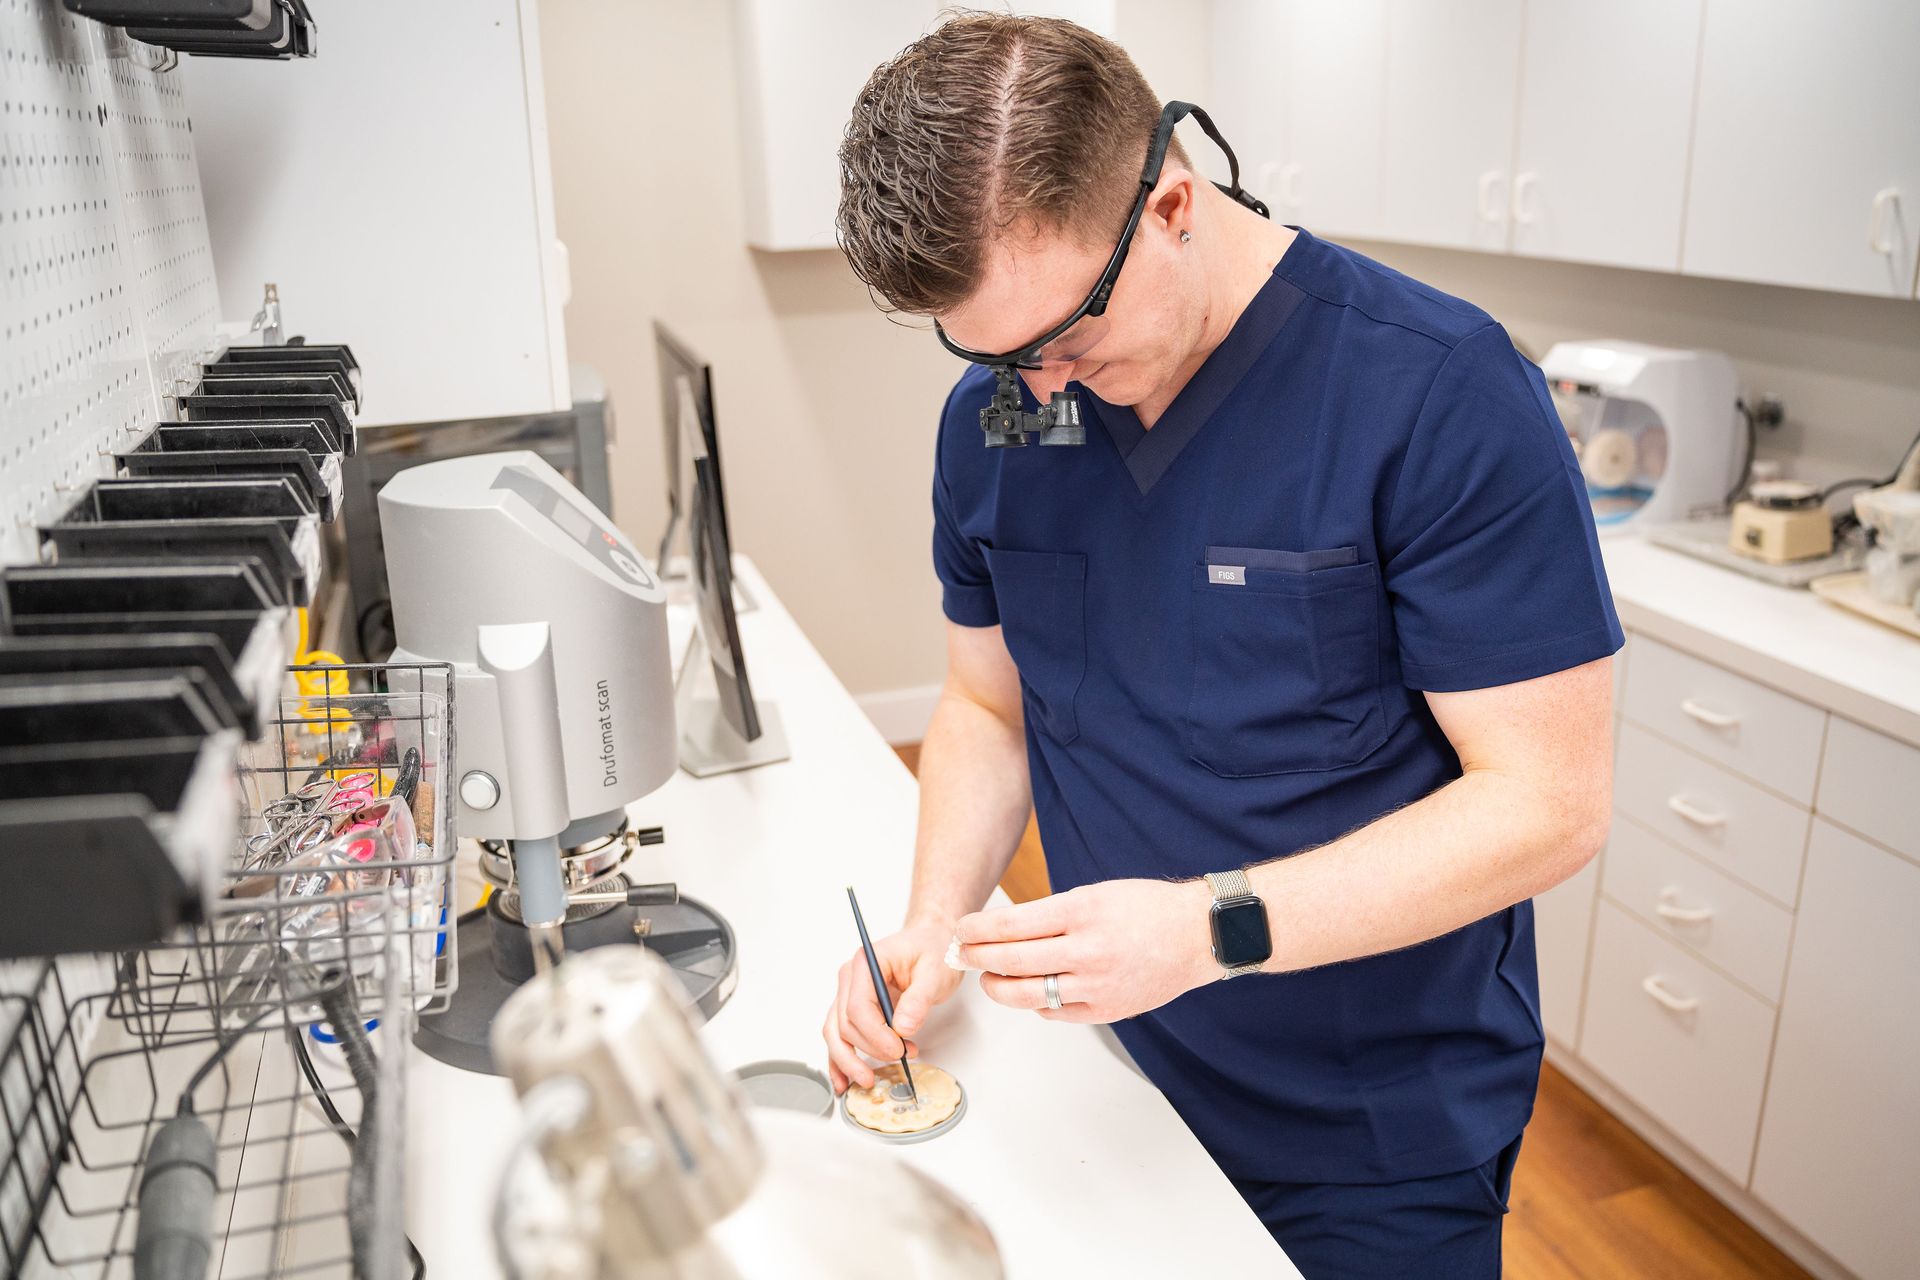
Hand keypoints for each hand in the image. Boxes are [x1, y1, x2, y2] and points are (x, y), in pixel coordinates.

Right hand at [821, 918, 962, 1093]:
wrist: (931, 942)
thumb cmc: (932, 950)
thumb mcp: (935, 972)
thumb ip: (919, 999)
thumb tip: (903, 1027)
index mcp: (866, 963)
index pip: (858, 1006)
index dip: (876, 1035)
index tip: (898, 1049)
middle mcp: (851, 977)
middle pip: (845, 1023)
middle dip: (869, 1049)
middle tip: (898, 1059)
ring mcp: (849, 992)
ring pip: (835, 1032)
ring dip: (848, 1060)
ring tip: (866, 1080)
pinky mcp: (854, 1007)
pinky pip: (838, 1034)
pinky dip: (839, 1058)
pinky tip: (844, 1079)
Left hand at [955, 879, 1218, 1022]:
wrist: (1198, 936)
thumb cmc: (1148, 908)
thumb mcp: (1096, 893)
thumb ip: (1052, 913)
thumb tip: (1005, 930)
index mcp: (1083, 911)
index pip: (1012, 924)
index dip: (978, 929)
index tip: (962, 929)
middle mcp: (1088, 949)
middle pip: (1012, 959)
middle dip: (977, 957)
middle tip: (963, 954)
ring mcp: (1097, 985)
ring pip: (1027, 993)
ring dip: (998, 987)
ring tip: (988, 979)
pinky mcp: (1105, 1010)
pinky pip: (1054, 1012)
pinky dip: (1035, 1004)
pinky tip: (1029, 992)